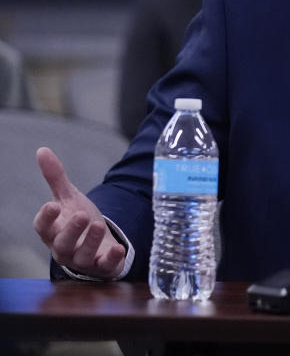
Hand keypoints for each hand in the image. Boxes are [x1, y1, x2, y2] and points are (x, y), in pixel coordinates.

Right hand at [33, 147, 125, 278]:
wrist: (99, 244)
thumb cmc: (78, 221)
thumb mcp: (69, 198)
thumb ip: (56, 178)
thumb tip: (42, 150)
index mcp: (53, 231)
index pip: (43, 227)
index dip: (46, 218)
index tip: (52, 205)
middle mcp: (65, 248)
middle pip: (62, 243)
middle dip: (71, 230)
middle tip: (82, 214)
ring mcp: (83, 259)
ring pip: (82, 256)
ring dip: (90, 241)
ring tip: (98, 225)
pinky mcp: (102, 267)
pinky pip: (105, 267)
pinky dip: (111, 259)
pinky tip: (118, 249)